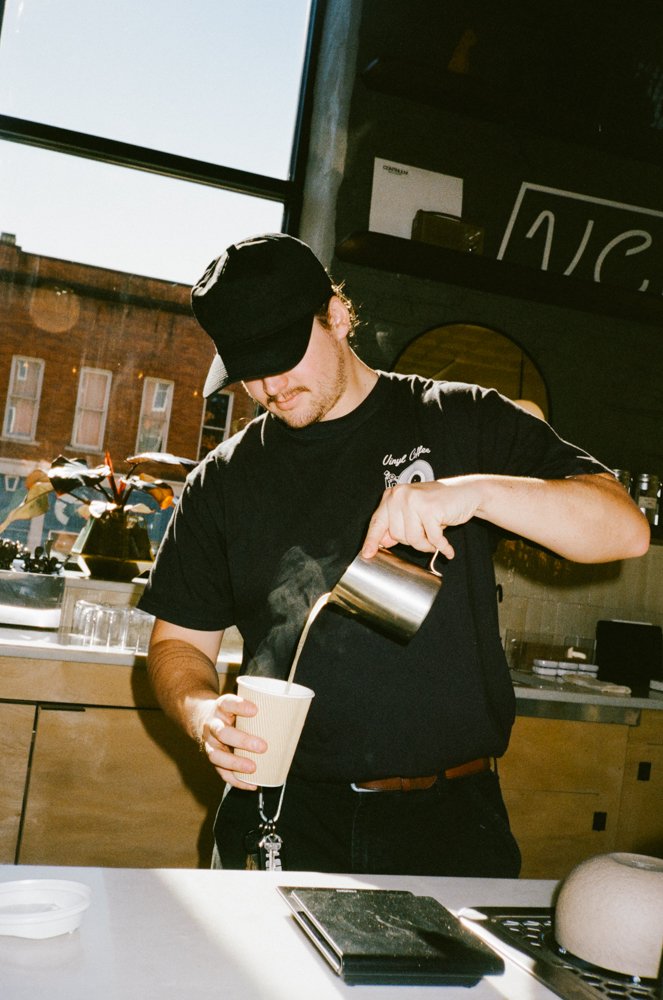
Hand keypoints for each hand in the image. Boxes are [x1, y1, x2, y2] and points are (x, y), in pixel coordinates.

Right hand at [201, 693, 266, 789]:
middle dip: (242, 741)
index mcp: (221, 707)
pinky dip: (236, 780)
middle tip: (262, 747)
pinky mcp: (212, 758)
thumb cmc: (229, 711)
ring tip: (253, 768)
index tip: (255, 710)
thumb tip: (292, 713)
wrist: (201, 717)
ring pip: (216, 755)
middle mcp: (212, 725)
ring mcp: (209, 743)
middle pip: (222, 733)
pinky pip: (221, 772)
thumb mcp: (237, 702)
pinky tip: (252, 785)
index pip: (227, 703)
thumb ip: (256, 708)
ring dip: (235, 763)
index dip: (239, 706)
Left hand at [362, 478, 483, 558]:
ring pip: (413, 539)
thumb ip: (397, 524)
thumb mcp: (414, 512)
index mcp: (392, 496)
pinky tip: (447, 549)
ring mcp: (414, 501)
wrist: (466, 492)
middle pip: (397, 536)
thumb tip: (382, 542)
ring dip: (428, 544)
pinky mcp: (430, 509)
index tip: (366, 554)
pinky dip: (442, 546)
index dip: (372, 540)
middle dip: (414, 541)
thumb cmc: (439, 504)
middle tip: (427, 532)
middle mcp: (400, 495)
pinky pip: (432, 539)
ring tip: (436, 535)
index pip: (377, 522)